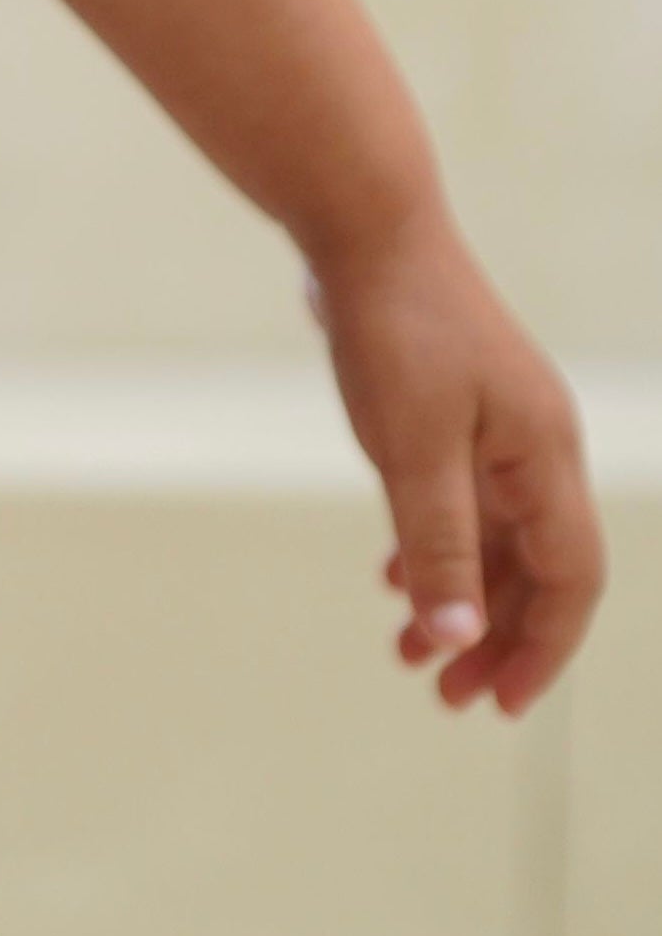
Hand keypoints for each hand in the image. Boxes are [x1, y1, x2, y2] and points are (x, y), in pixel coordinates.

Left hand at [304, 204, 604, 716]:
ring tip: (407, 655)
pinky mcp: (456, 415)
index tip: (498, 704)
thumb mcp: (412, 448)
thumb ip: (439, 543)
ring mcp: (498, 431)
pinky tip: (396, 578)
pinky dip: (436, 550)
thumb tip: (459, 638)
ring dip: (459, 600)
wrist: (365, 231)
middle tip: (444, 695)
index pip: (569, 578)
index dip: (541, 647)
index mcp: (544, 457)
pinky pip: (462, 505)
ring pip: (494, 541)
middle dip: (495, 638)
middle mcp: (535, 449)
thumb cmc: (395, 329)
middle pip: (534, 570)